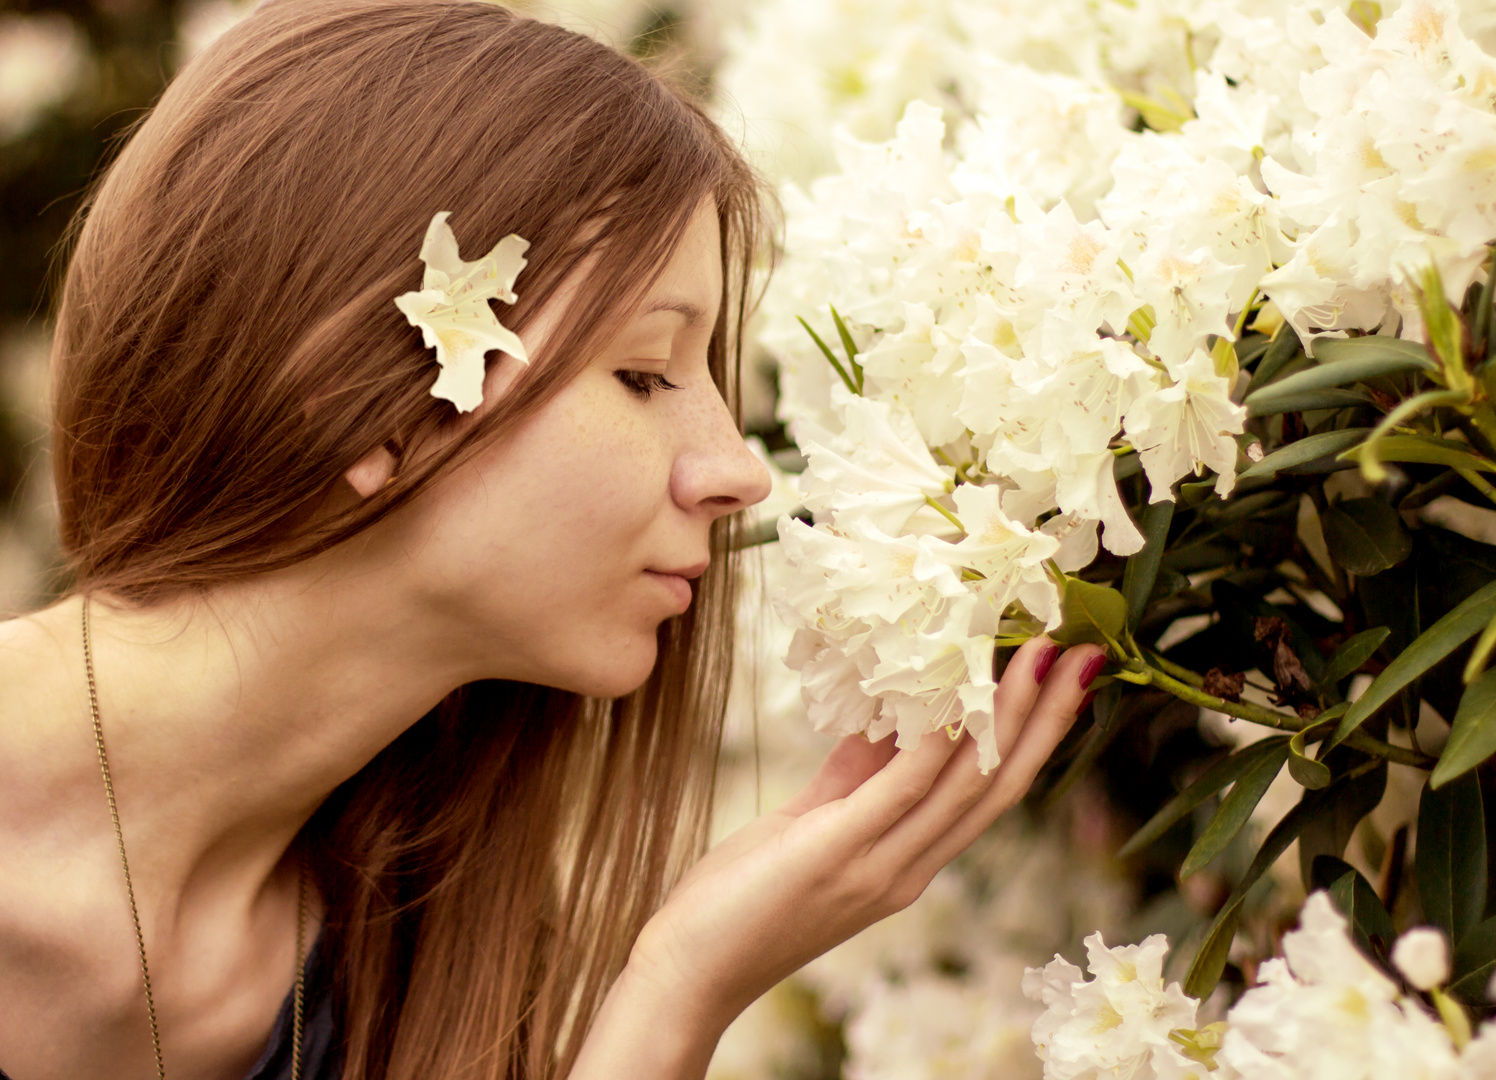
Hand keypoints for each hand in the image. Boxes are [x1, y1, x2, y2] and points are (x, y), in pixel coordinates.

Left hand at [624, 636, 1103, 1033]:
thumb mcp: (811, 826)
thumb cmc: (744, 897)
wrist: (691, 971)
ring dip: (1008, 716)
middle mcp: (909, 869)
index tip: (1062, 678)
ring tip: (1040, 657)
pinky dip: (935, 740)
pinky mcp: (837, 854)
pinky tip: (956, 695)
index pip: (987, 793)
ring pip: (965, 784)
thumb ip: (853, 778)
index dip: (1030, 736)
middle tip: (1085, 653)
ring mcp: (879, 866)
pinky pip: (900, 789)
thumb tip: (886, 718)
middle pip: (997, 787)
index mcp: (907, 862)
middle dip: (1045, 719)